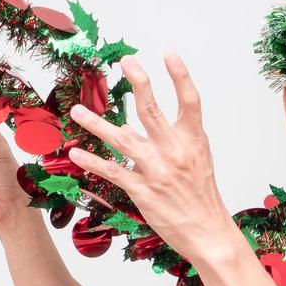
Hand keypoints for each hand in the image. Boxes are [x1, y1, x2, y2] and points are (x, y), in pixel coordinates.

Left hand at [66, 52, 237, 263]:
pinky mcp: (143, 191)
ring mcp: (157, 171)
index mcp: (193, 141)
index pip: (190, 101)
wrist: (208, 232)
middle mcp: (175, 152)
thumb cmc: (201, 195)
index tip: (168, 52)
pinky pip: (113, 171)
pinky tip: (77, 152)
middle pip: (153, 111)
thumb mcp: (196, 159)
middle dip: (139, 83)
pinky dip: (93, 161)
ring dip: (96, 124)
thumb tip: (138, 121)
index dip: (180, 75)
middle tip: (125, 61)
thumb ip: (172, 138)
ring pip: (122, 140)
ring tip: (77, 110)